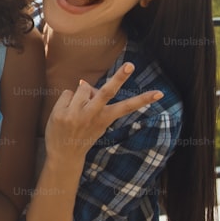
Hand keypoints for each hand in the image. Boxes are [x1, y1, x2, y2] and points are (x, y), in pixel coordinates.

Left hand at [44, 62, 162, 161]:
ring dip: (81, 94)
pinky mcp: (60, 113)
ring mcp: (75, 115)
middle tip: (131, 65)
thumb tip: (83, 82)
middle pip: (106, 92)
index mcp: (105, 119)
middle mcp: (92, 116)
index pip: (126, 107)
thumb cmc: (83, 134)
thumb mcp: (96, 123)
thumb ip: (94, 103)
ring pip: (83, 87)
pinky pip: (67, 92)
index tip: (159, 93)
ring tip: (77, 109)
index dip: (143, 100)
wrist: (64, 155)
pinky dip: (67, 99)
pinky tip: (65, 112)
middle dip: (119, 78)